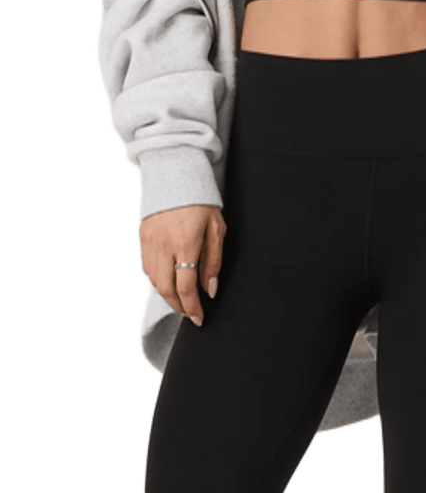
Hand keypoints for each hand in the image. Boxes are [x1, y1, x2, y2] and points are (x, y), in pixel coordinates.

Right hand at [139, 204, 226, 326]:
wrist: (175, 174)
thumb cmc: (201, 202)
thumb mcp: (217, 229)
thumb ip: (213, 261)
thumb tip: (209, 290)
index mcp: (186, 243)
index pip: (186, 287)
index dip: (192, 307)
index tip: (199, 318)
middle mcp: (164, 245)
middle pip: (166, 289)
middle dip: (178, 306)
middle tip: (190, 313)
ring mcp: (150, 242)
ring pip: (154, 281)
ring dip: (167, 295)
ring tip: (181, 299)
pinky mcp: (142, 237)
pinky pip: (147, 267)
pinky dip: (157, 279)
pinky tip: (168, 280)